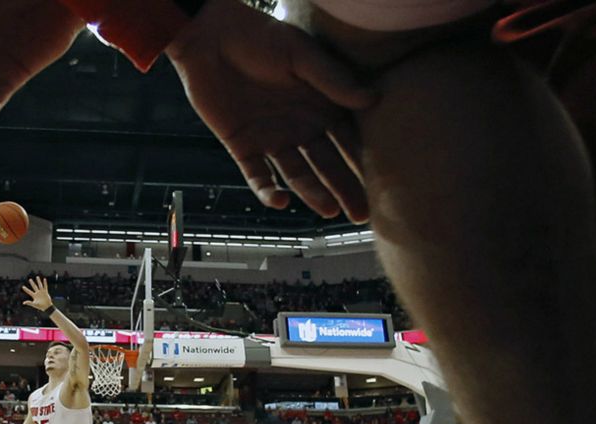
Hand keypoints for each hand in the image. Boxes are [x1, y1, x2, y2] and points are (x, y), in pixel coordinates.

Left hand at [21, 276, 53, 311]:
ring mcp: (42, 292)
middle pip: (34, 287)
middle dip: (32, 283)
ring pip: (40, 285)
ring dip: (38, 281)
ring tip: (37, 277)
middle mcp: (37, 293)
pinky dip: (45, 283)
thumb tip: (23, 303)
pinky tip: (44, 279)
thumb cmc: (40, 306)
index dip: (26, 289)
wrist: (46, 307)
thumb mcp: (34, 304)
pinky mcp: (45, 292)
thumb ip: (29, 303)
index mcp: (34, 296)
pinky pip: (45, 286)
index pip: (29, 292)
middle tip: (30, 279)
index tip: (22, 287)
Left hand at [166, 0, 375, 221]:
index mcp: (321, 106)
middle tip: (361, 214)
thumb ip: (333, 80)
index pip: (348, 140)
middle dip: (344, 189)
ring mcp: (272, 139)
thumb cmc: (260, 37)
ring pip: (296, 175)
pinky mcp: (243, 147)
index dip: (364, 161)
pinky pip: (258, 176)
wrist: (211, 38)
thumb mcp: (301, 55)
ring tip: (328, 211)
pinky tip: (281, 201)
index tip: (385, 184)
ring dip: (311, 193)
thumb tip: (374, 99)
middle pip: (326, 165)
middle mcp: (300, 127)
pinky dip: (268, 191)